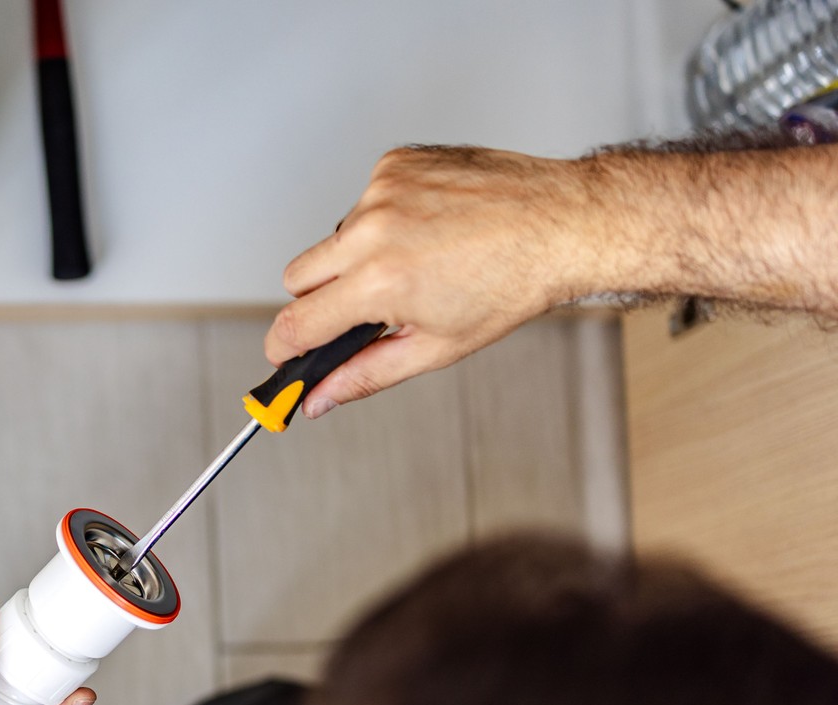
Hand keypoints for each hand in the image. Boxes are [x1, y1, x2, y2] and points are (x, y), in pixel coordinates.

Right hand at [267, 146, 602, 418]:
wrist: (564, 223)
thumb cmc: (512, 284)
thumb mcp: (436, 347)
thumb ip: (364, 375)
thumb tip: (317, 399)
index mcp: (380, 282)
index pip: (295, 324)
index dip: (283, 349)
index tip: (284, 356)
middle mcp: (373, 230)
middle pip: (297, 277)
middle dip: (317, 301)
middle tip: (361, 310)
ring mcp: (382, 190)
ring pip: (335, 238)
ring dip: (358, 256)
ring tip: (417, 260)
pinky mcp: (396, 162)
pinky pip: (364, 201)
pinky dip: (385, 218)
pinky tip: (428, 226)